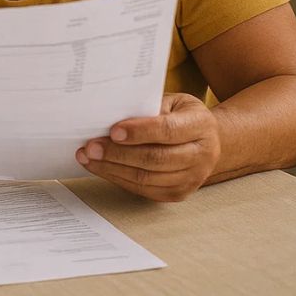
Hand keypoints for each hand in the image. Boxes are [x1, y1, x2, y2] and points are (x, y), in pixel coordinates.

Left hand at [77, 92, 220, 201]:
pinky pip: (144, 189)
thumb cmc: (180, 115)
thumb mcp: (171, 101)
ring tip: (88, 157)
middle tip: (91, 147)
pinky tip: (101, 168)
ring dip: (112, 168)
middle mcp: (202, 154)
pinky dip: (118, 178)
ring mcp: (192, 178)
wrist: (208, 140)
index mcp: (201, 125)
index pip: (168, 131)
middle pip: (155, 159)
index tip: (113, 131)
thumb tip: (111, 114)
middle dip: (118, 153)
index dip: (139, 132)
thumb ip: (148, 107)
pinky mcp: (178, 193)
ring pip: (146, 178)